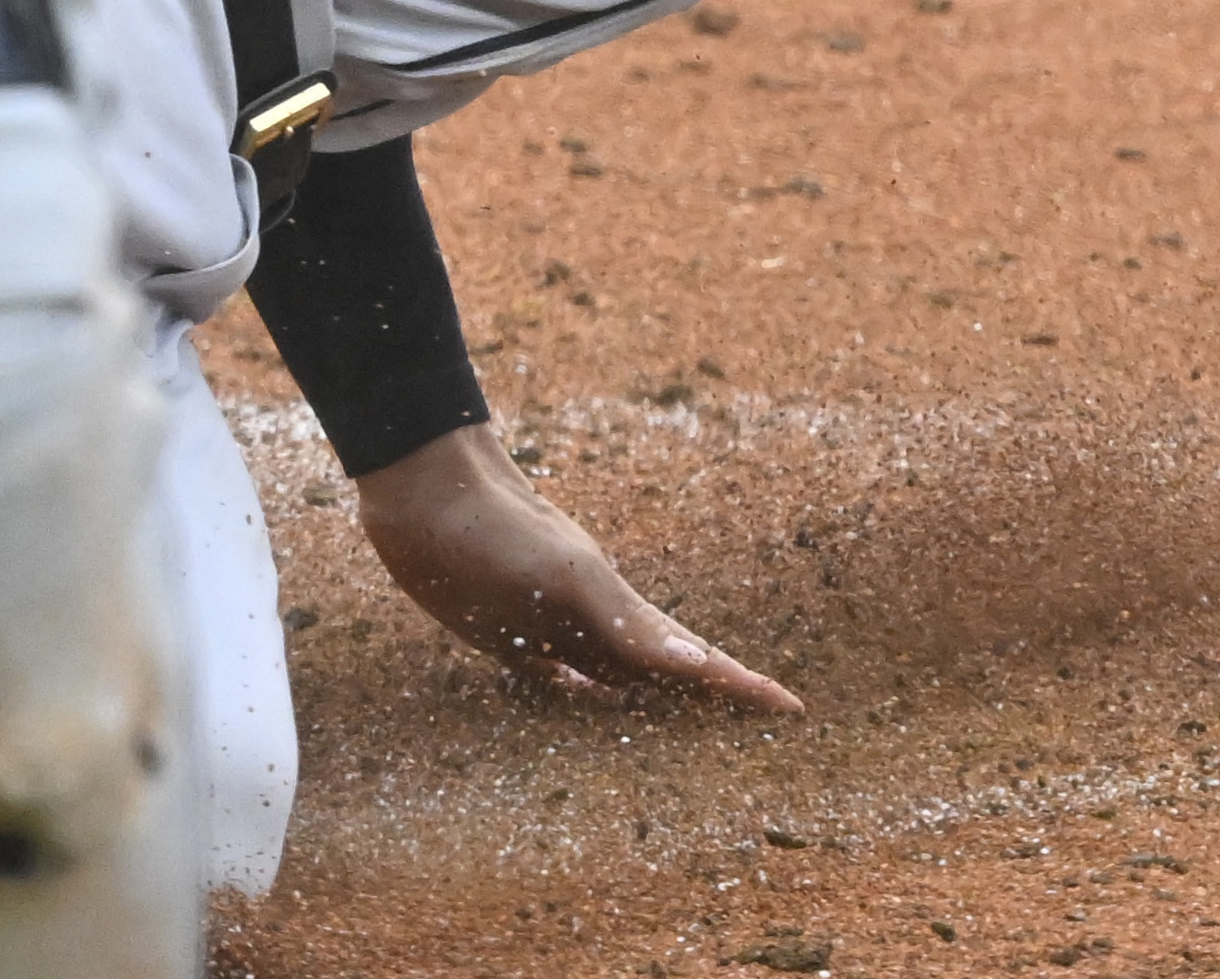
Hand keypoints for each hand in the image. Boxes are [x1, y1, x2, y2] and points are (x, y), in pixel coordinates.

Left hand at [353, 423, 803, 712]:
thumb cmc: (493, 530)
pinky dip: (583, 698)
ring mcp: (555, 626)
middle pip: (666, 673)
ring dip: (652, 703)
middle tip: (756, 731)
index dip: (741, 684)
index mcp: (620, 612)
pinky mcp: (508, 634)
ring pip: (619, 676)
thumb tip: (697, 661)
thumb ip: (627, 621)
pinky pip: (561, 677)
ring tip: (685, 732)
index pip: (695, 658)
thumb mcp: (563, 577)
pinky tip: (587, 707)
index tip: (792, 707)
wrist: (426, 488)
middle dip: (710, 701)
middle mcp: (596, 623)